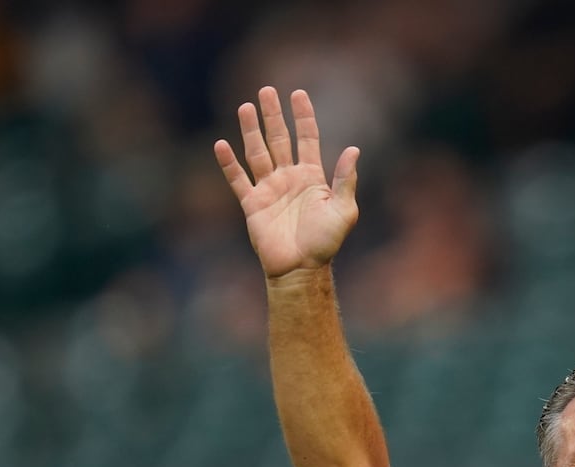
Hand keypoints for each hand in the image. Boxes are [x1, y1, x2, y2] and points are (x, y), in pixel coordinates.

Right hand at [214, 87, 359, 278]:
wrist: (301, 269)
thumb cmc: (325, 243)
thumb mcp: (344, 210)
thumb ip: (346, 179)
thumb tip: (353, 149)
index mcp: (312, 178)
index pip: (307, 139)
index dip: (303, 117)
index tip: (298, 94)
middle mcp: (289, 179)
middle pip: (279, 139)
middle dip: (273, 115)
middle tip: (266, 91)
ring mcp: (269, 190)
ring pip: (258, 152)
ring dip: (250, 130)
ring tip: (245, 107)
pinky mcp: (252, 204)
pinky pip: (238, 179)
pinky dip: (229, 163)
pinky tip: (221, 144)